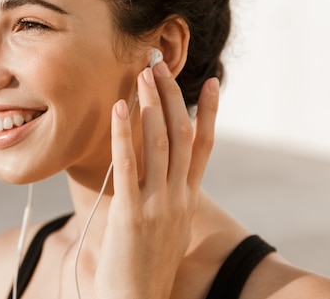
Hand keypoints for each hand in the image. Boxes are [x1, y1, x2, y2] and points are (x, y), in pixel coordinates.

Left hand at [95, 62, 219, 298]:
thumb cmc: (148, 265)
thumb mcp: (166, 226)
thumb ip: (167, 197)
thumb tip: (159, 174)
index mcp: (188, 198)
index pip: (204, 146)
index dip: (210, 113)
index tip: (213, 83)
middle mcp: (179, 197)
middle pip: (181, 135)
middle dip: (172, 96)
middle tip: (160, 64)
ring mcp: (158, 205)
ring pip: (159, 144)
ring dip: (151, 105)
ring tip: (143, 74)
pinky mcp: (132, 215)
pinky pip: (128, 166)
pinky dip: (123, 134)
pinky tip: (117, 108)